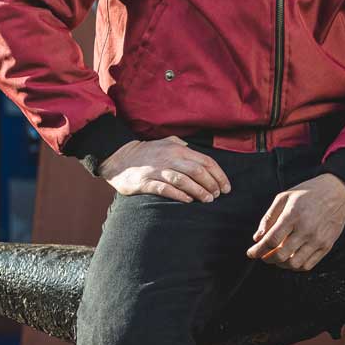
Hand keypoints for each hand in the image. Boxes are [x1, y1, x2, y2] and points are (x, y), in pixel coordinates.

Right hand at [99, 137, 231, 202]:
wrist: (118, 158)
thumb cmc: (146, 152)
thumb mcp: (165, 143)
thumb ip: (181, 145)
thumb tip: (195, 150)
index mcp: (178, 149)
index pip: (205, 161)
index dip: (219, 175)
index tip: (226, 187)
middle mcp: (170, 158)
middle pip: (198, 171)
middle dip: (212, 184)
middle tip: (217, 195)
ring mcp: (157, 170)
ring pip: (184, 180)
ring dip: (199, 191)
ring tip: (208, 200)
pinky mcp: (145, 182)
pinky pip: (165, 189)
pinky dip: (179, 195)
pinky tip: (188, 201)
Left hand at [245, 174, 344, 271]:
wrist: (339, 192)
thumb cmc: (309, 193)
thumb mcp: (285, 197)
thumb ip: (269, 217)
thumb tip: (258, 238)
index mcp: (293, 215)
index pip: (271, 240)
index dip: (257, 250)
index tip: (251, 253)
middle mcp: (306, 229)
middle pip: (280, 255)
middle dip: (267, 259)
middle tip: (263, 255)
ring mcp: (318, 239)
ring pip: (293, 264)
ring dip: (281, 264)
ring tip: (277, 257)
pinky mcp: (327, 245)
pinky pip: (308, 265)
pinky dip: (296, 266)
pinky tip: (291, 258)